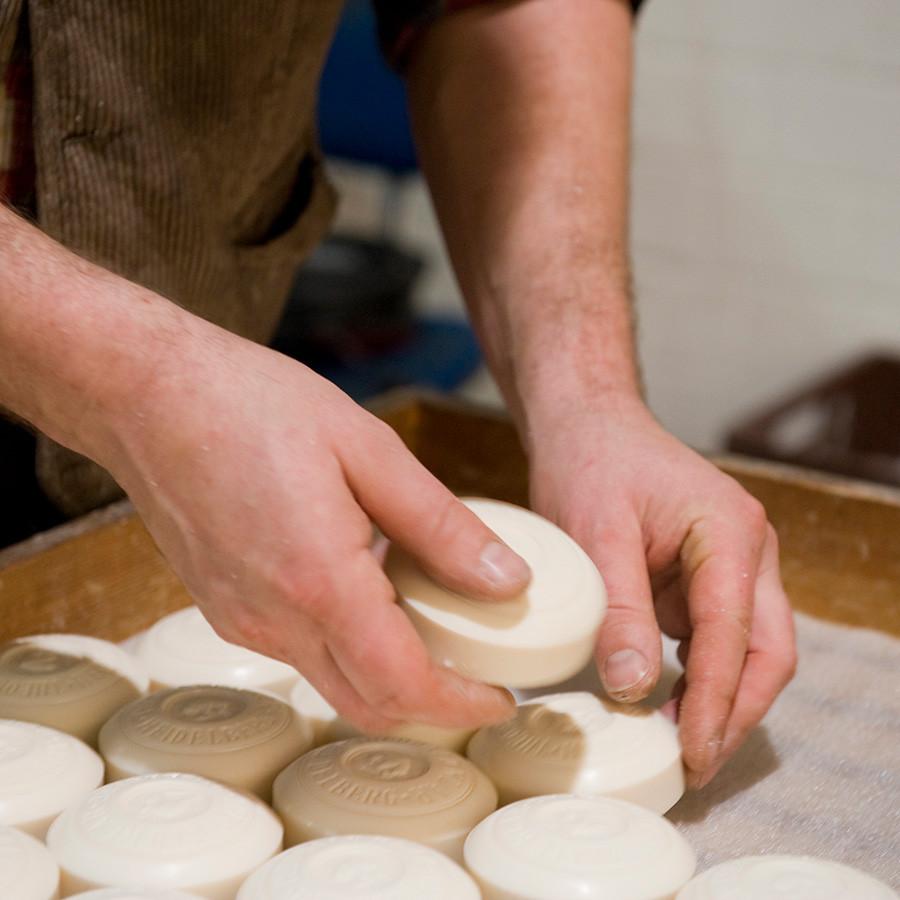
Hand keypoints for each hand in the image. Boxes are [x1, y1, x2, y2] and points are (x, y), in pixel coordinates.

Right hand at [99, 310, 529, 731]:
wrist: (150, 398)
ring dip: (389, 672)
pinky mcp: (225, 609)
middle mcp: (274, 618)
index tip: (500, 697)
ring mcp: (242, 619)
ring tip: (431, 618)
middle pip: (367, 704)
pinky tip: (367, 588)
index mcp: (318, 580)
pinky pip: (299, 650)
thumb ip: (441, 525)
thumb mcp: (369, 449)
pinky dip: (347, 643)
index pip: (402, 685)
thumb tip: (506, 579)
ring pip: (333, 681)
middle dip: (431, 704)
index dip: (460, 703)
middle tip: (477, 670)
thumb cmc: (254, 406)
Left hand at [527, 396, 796, 787]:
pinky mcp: (703, 577)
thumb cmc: (590, 462)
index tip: (691, 751)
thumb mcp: (595, 534)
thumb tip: (633, 688)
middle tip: (693, 763)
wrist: (585, 426)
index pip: (734, 633)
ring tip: (678, 747)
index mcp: (729, 531)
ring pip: (747, 649)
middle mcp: (745, 550)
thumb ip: (618, 609)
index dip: (716, 700)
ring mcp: (729, 564)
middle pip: (766, 650)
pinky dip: (698, 675)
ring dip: (719, 699)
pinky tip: (665, 704)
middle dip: (734, 711)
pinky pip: (714, 637)